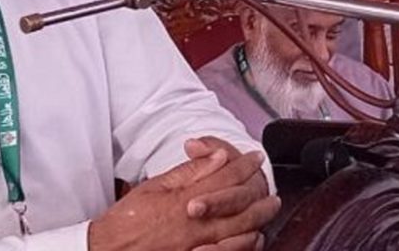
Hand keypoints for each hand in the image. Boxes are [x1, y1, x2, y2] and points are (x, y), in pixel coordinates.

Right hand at [88, 141, 278, 250]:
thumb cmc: (127, 221)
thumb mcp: (154, 188)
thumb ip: (189, 173)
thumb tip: (217, 157)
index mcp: (184, 201)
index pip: (224, 178)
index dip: (244, 165)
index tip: (255, 158)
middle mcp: (194, 225)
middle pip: (239, 206)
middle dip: (259, 193)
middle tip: (271, 188)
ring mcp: (196, 247)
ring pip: (239, 232)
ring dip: (258, 219)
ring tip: (269, 209)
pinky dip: (244, 245)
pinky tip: (253, 237)